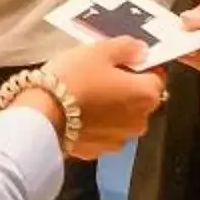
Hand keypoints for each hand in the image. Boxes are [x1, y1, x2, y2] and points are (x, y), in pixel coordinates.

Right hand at [33, 37, 165, 157]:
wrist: (42, 116)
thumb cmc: (73, 79)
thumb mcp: (100, 50)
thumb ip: (127, 48)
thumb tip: (142, 50)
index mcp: (146, 95)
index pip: (157, 77)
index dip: (140, 66)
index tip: (122, 60)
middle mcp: (139, 122)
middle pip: (140, 100)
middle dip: (125, 88)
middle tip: (99, 74)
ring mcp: (118, 140)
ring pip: (121, 118)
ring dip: (111, 107)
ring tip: (85, 93)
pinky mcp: (97, 151)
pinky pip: (102, 132)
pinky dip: (95, 123)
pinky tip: (76, 112)